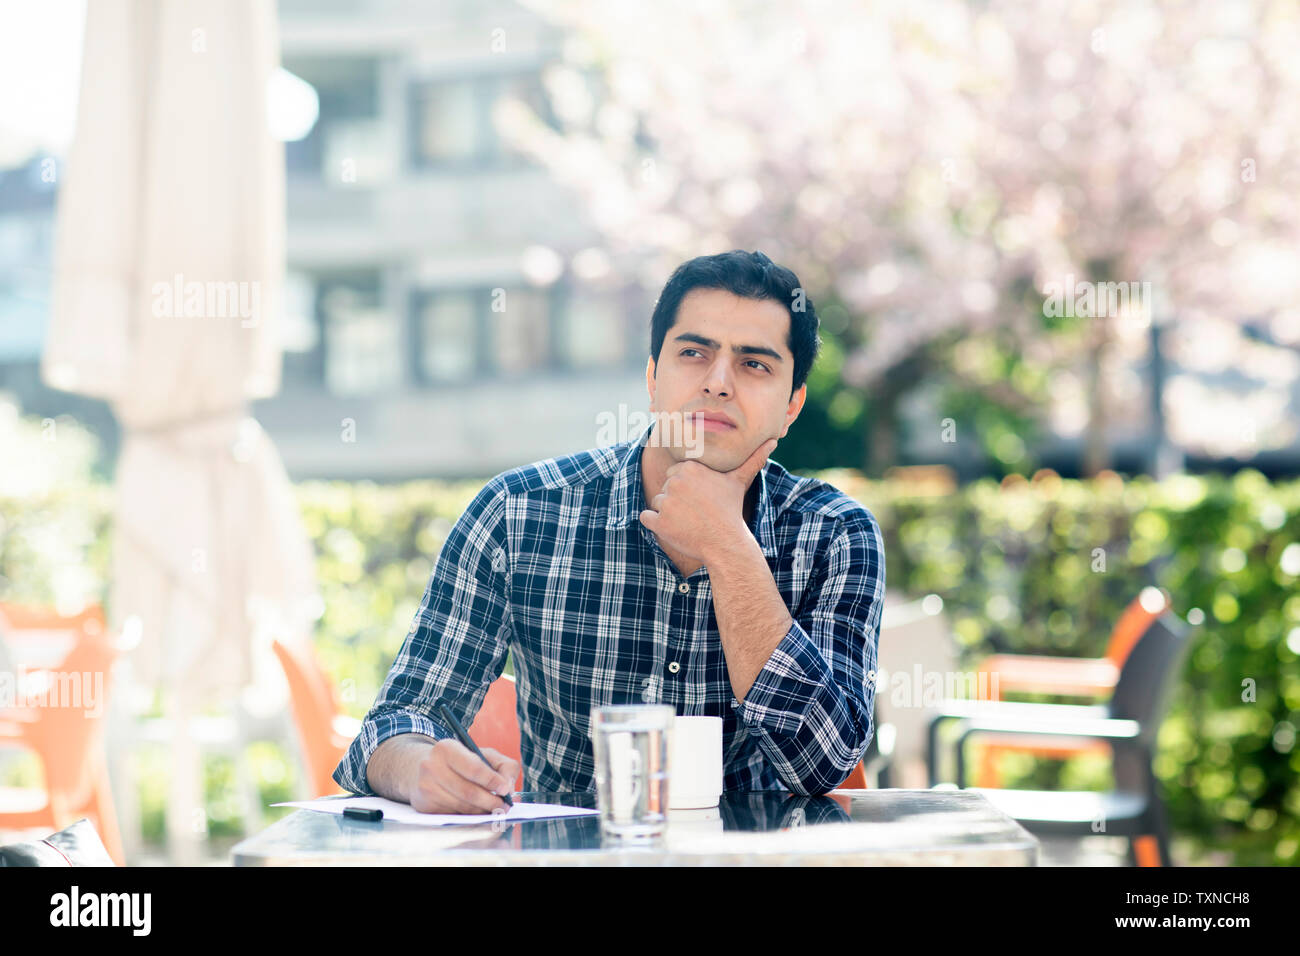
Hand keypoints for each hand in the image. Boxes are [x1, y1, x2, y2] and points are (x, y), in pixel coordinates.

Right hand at [409, 739, 519, 813]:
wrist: (425, 770)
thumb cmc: (462, 762)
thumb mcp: (484, 754)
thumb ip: (504, 766)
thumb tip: (508, 788)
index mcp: (447, 748)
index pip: (474, 768)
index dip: (492, 781)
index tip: (506, 790)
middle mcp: (431, 766)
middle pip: (468, 792)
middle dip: (491, 802)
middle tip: (505, 807)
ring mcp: (426, 787)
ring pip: (461, 807)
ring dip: (482, 812)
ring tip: (494, 811)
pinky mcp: (424, 805)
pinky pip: (453, 816)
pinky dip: (469, 817)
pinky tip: (476, 813)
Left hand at [638, 437, 775, 564]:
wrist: (725, 542)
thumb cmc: (731, 511)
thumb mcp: (738, 482)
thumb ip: (752, 459)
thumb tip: (774, 440)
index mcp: (690, 468)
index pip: (675, 474)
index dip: (686, 489)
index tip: (699, 500)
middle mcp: (675, 482)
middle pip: (665, 488)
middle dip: (677, 501)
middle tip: (696, 512)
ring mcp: (665, 502)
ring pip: (657, 503)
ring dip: (667, 513)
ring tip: (688, 521)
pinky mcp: (657, 522)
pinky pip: (646, 518)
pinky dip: (655, 524)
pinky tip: (674, 528)